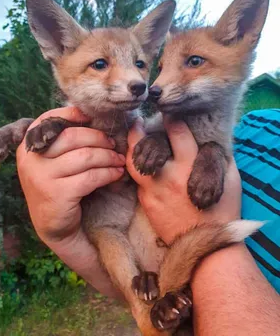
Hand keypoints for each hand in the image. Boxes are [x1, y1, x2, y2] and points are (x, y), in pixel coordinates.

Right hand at [16, 106, 124, 296]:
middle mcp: (30, 159)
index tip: (93, 117)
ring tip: (119, 160)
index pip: (49, 119)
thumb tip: (90, 115)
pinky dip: (108, 173)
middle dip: (99, 138)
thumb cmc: (59, 186)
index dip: (73, 113)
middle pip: (73, 136)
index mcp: (27, 145)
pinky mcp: (57, 194)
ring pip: (85, 156)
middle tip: (114, 144)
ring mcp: (41, 177)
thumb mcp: (53, 161)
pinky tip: (116, 174)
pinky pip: (90, 177)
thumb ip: (63, 140)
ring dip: (108, 156)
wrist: (54, 226)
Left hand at [127, 117, 240, 243]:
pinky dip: (137, 169)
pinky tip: (139, 164)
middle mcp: (168, 175)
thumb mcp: (230, 180)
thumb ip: (218, 158)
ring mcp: (153, 190)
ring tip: (130, 138)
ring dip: (130, 147)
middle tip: (137, 120)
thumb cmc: (222, 211)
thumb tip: (210, 142)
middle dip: (139, 128)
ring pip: (133, 162)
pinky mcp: (145, 202)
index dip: (172, 121)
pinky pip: (137, 181)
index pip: (177, 133)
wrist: (205, 245)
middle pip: (146, 144)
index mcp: (190, 165)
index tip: (168, 115)